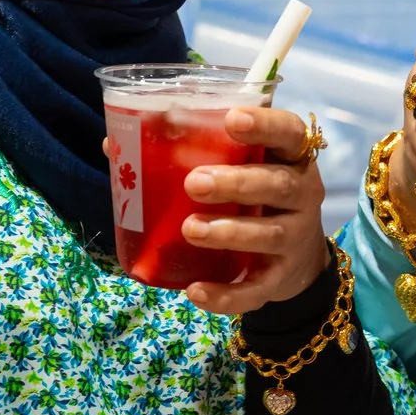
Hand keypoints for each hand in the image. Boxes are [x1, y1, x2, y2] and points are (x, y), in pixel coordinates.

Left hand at [174, 106, 331, 316]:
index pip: (289, 131)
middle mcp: (301, 194)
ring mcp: (295, 238)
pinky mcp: (281, 279)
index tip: (232, 120)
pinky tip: (195, 291)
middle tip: (194, 183)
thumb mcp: (238, 168)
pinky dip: (227, 294)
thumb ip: (191, 151)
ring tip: (190, 229)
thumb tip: (114, 144)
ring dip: (230, 232)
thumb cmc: (254, 198)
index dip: (265, 124)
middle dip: (237, 182)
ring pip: (270, 234)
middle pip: (279, 184)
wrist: (295, 261)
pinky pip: (257, 288)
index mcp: (288, 157)